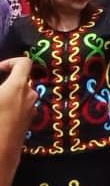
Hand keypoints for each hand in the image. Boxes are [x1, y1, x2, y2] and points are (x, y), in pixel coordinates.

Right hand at [0, 58, 36, 179]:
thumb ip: (0, 88)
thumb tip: (2, 93)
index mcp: (18, 87)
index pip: (24, 63)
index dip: (10, 62)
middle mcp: (29, 97)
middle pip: (21, 80)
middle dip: (5, 81)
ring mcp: (30, 111)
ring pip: (20, 95)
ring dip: (7, 95)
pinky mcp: (27, 124)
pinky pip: (19, 109)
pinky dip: (9, 107)